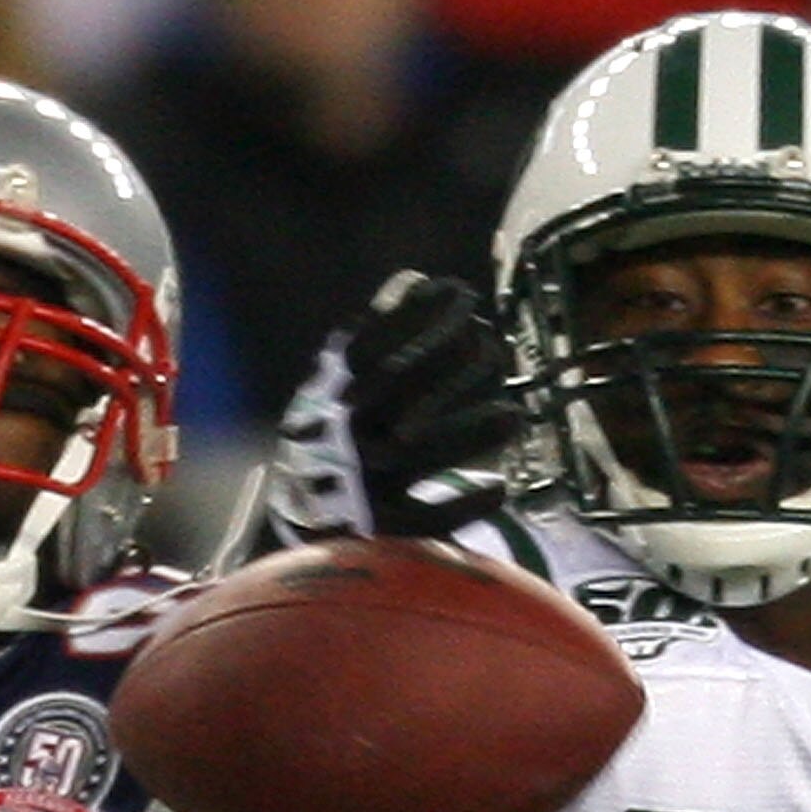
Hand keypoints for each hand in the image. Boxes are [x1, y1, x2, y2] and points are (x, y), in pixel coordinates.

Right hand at [264, 272, 518, 541]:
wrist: (296, 512)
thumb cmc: (332, 431)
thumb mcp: (337, 377)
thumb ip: (374, 334)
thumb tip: (417, 284)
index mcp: (332, 388)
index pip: (378, 339)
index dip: (425, 317)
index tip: (466, 306)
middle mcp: (342, 428)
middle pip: (401, 386)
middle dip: (455, 365)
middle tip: (499, 356)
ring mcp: (359, 478)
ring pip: (418, 450)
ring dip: (472, 430)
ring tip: (513, 417)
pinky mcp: (376, 528)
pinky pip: (425, 520)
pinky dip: (464, 505)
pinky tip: (498, 489)